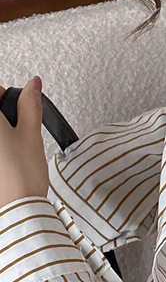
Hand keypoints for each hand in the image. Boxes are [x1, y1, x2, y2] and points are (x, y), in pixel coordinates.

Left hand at [0, 77, 48, 208]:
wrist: (17, 212)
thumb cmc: (21, 175)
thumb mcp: (31, 132)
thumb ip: (30, 104)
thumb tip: (32, 84)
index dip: (6, 98)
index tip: (15, 109)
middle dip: (3, 119)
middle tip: (14, 132)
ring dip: (2, 139)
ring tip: (9, 152)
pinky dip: (1, 156)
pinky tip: (4, 164)